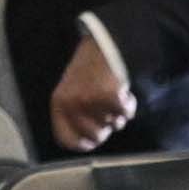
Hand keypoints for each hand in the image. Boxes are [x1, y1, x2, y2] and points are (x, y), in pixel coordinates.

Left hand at [44, 23, 130, 151]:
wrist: (103, 45)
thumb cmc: (88, 70)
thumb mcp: (71, 93)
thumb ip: (74, 116)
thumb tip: (91, 140)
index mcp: (58, 104)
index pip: (67, 139)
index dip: (83, 144)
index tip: (93, 142)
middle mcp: (72, 105)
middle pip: (96, 137)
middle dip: (107, 128)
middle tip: (108, 112)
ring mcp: (91, 102)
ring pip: (114, 126)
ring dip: (119, 115)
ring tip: (114, 97)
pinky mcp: (110, 97)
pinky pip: (126, 115)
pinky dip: (130, 106)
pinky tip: (124, 92)